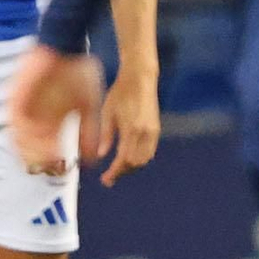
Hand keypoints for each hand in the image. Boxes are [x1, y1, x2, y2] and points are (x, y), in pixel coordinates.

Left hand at [8, 45, 102, 174]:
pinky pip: (13, 120)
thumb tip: (92, 158)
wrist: (65, 49)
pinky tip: (25, 142)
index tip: (60, 171)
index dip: (54, 161)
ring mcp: (26, 109)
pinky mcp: (16, 98)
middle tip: (46, 170)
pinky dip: (18, 132)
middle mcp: (38, 119)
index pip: (51, 148)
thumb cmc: (79, 75)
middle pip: (33, 147)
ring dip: (28, 150)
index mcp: (54, 122)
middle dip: (39, 160)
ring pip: (21, 137)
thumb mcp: (89, 106)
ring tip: (36, 160)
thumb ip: (90, 131)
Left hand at [97, 68, 160, 187]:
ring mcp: (153, 131)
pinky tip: (128, 158)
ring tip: (117, 169)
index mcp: (131, 129)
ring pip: (144, 159)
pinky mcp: (156, 129)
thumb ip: (105, 135)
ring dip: (131, 167)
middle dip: (122, 172)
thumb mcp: (107, 112)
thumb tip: (101, 155)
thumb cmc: (121, 93)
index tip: (106, 180)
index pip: (124, 159)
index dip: (114, 172)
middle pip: (135, 163)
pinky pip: (149, 151)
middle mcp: (145, 132)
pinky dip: (139, 159)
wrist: (140, 78)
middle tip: (109, 177)